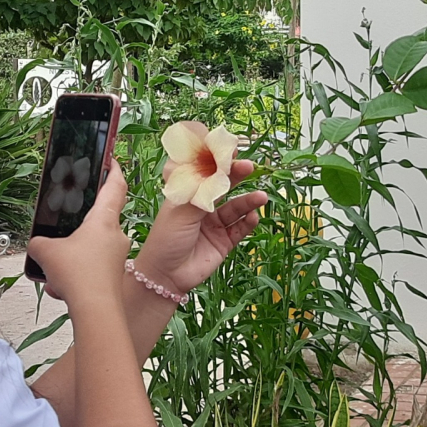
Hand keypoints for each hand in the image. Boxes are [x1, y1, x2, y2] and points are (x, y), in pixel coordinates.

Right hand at [28, 160, 130, 307]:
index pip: (115, 186)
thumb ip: (39, 243)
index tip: (112, 161)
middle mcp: (116, 236)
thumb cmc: (80, 276)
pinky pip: (90, 270)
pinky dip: (74, 276)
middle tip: (66, 225)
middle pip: (100, 220)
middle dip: (80, 224)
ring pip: (92, 248)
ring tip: (55, 268)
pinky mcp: (113, 277)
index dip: (113, 170)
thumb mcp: (46, 252)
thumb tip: (38, 245)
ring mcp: (116, 258)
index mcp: (104, 220)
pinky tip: (60, 287)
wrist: (95, 312)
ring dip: (73, 255)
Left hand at [134, 159, 267, 294]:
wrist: (165, 275)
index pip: (206, 173)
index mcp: (188, 195)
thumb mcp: (181, 211)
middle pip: (224, 187)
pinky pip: (240, 229)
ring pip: (236, 208)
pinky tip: (253, 217)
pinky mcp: (224, 242)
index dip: (218, 162)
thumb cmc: (166, 239)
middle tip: (250, 167)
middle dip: (236, 176)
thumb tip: (220, 172)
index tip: (231, 151)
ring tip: (261, 197)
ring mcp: (214, 225)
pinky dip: (248, 222)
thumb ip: (203, 193)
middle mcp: (203, 207)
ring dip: (248, 202)